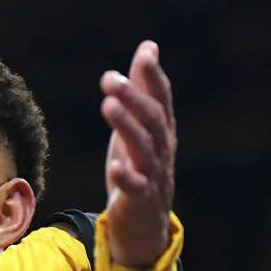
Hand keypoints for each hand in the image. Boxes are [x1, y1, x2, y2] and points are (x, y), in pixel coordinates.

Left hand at [100, 40, 176, 267]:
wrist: (143, 224)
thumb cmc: (139, 168)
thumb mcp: (139, 127)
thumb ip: (144, 89)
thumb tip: (149, 46)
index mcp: (161, 131)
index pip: (161, 99)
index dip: (154, 76)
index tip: (146, 52)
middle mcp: (162, 150)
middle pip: (153, 120)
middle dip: (134, 98)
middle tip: (112, 79)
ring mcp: (153, 176)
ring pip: (144, 149)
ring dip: (126, 126)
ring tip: (108, 106)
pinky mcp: (139, 201)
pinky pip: (136, 188)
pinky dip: (126, 176)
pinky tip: (113, 166)